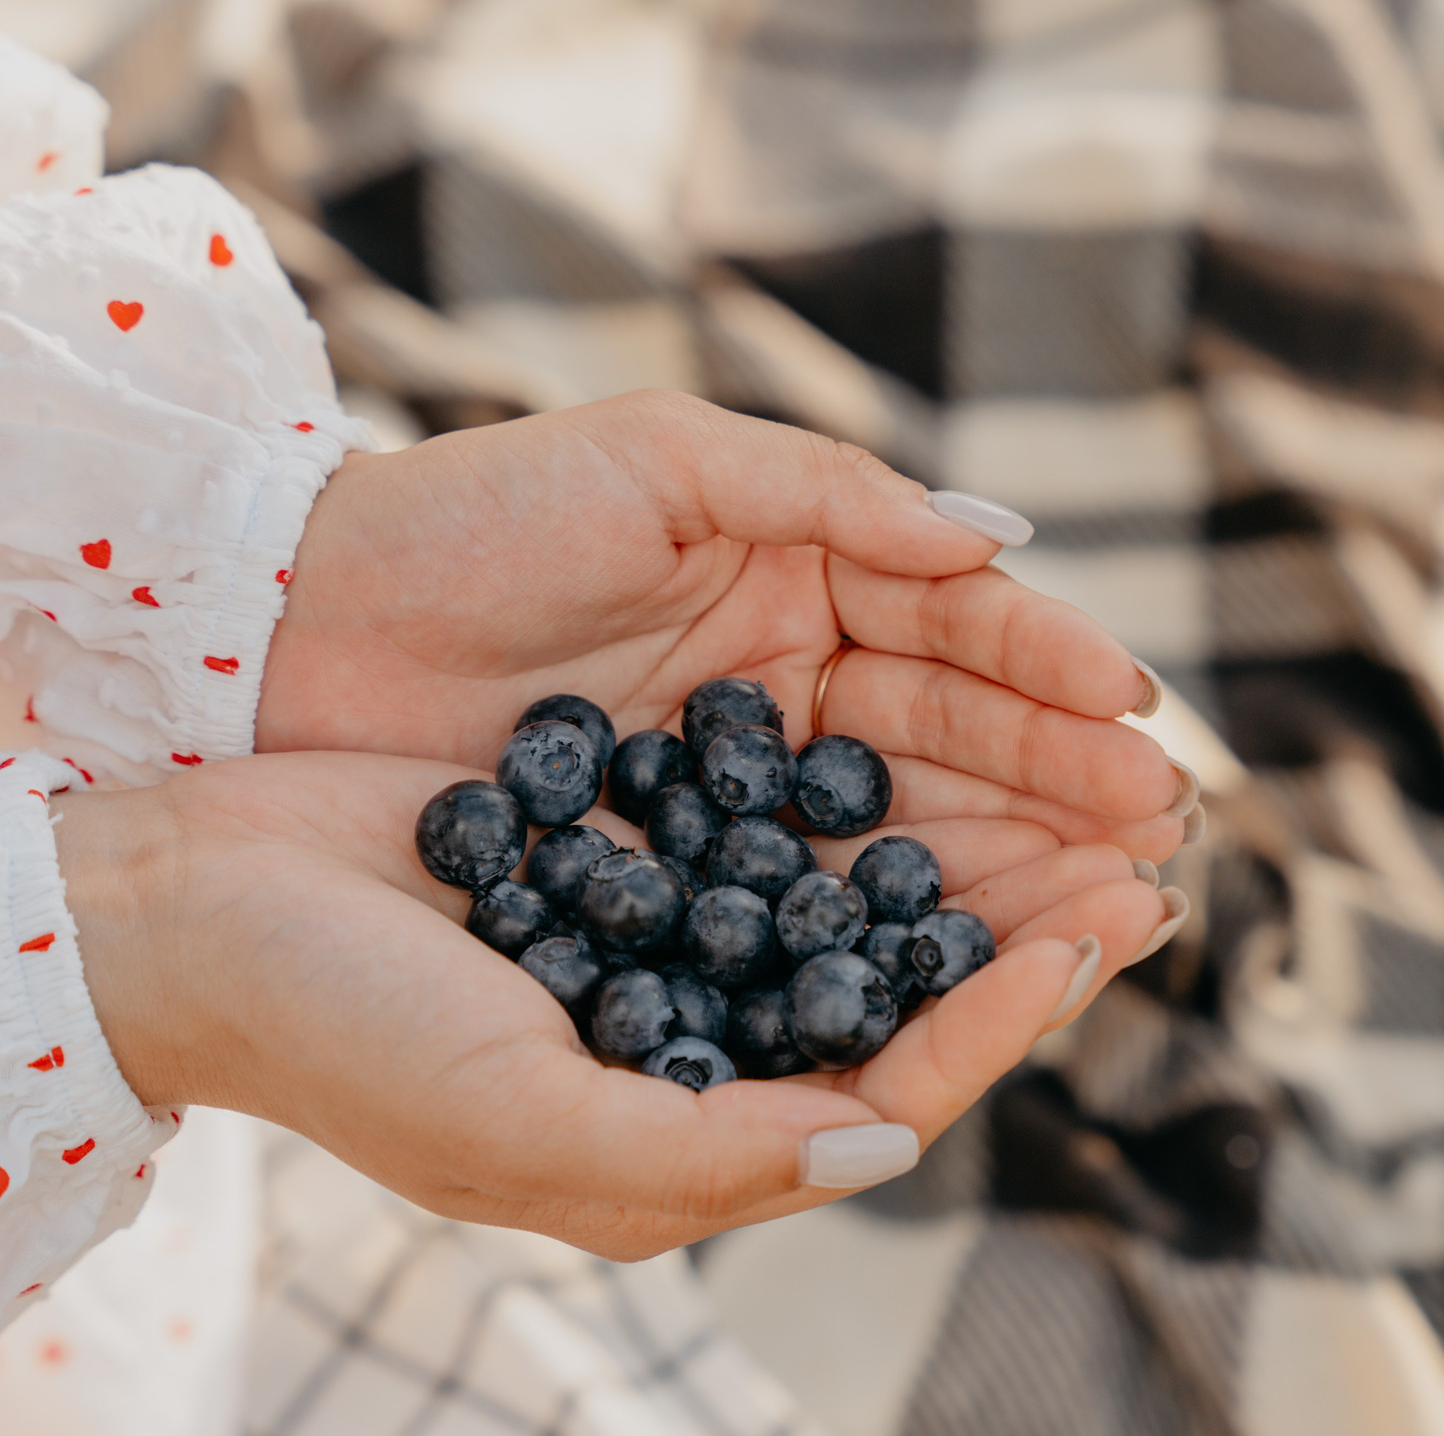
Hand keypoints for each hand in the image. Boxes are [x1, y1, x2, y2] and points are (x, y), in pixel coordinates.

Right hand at [55, 753, 1171, 1257]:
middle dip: (1025, 918)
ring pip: (856, 890)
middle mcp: (689, 1039)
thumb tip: (885, 1148)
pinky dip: (858, 770)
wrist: (175, 904)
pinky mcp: (619, 832)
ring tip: (1080, 778)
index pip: (889, 1081)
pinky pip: (772, 806)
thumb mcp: (525, 1123)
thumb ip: (712, 1152)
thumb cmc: (335, 1029)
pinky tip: (926, 708)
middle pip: (901, 985)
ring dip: (970, 836)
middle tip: (1150, 848)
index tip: (1099, 933)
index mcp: (682, 1132)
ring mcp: (656, 934)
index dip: (1002, 1014)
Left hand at [260, 390, 1192, 863]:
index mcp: (792, 592)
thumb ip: (837, 495)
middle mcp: (779, 706)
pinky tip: (969, 964)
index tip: (1144, 729)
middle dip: (1061, 800)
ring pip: (895, 848)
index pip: (956, 643)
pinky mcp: (663, 900)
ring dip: (1006, 881)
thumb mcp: (662, 463)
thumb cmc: (469, 523)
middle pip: (951, 760)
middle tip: (1162, 846)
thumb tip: (1007, 539)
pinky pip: (800, 923)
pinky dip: (887, 943)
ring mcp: (728, 812)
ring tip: (1109, 911)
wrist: (281, 636)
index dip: (1053, 684)